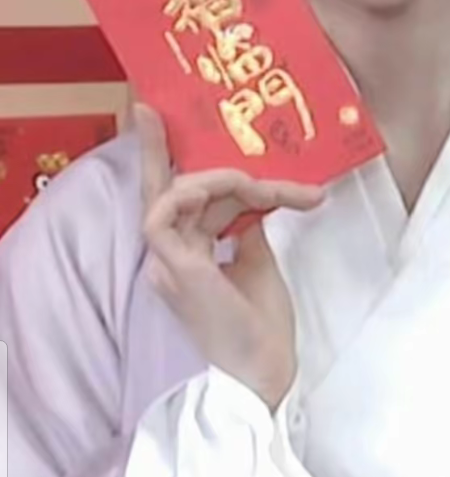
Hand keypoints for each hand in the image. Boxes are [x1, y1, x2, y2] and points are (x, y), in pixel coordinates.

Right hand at [134, 101, 324, 408]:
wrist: (265, 370)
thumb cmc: (263, 328)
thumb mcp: (257, 263)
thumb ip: (245, 227)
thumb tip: (251, 196)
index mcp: (186, 256)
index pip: (177, 199)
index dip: (168, 161)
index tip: (162, 119)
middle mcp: (170, 254)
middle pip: (166, 189)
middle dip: (160, 146)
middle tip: (152, 107)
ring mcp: (166, 260)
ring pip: (177, 192)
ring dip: (227, 179)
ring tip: (270, 188)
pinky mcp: (171, 265)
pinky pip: (164, 212)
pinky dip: (196, 192)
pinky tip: (238, 189)